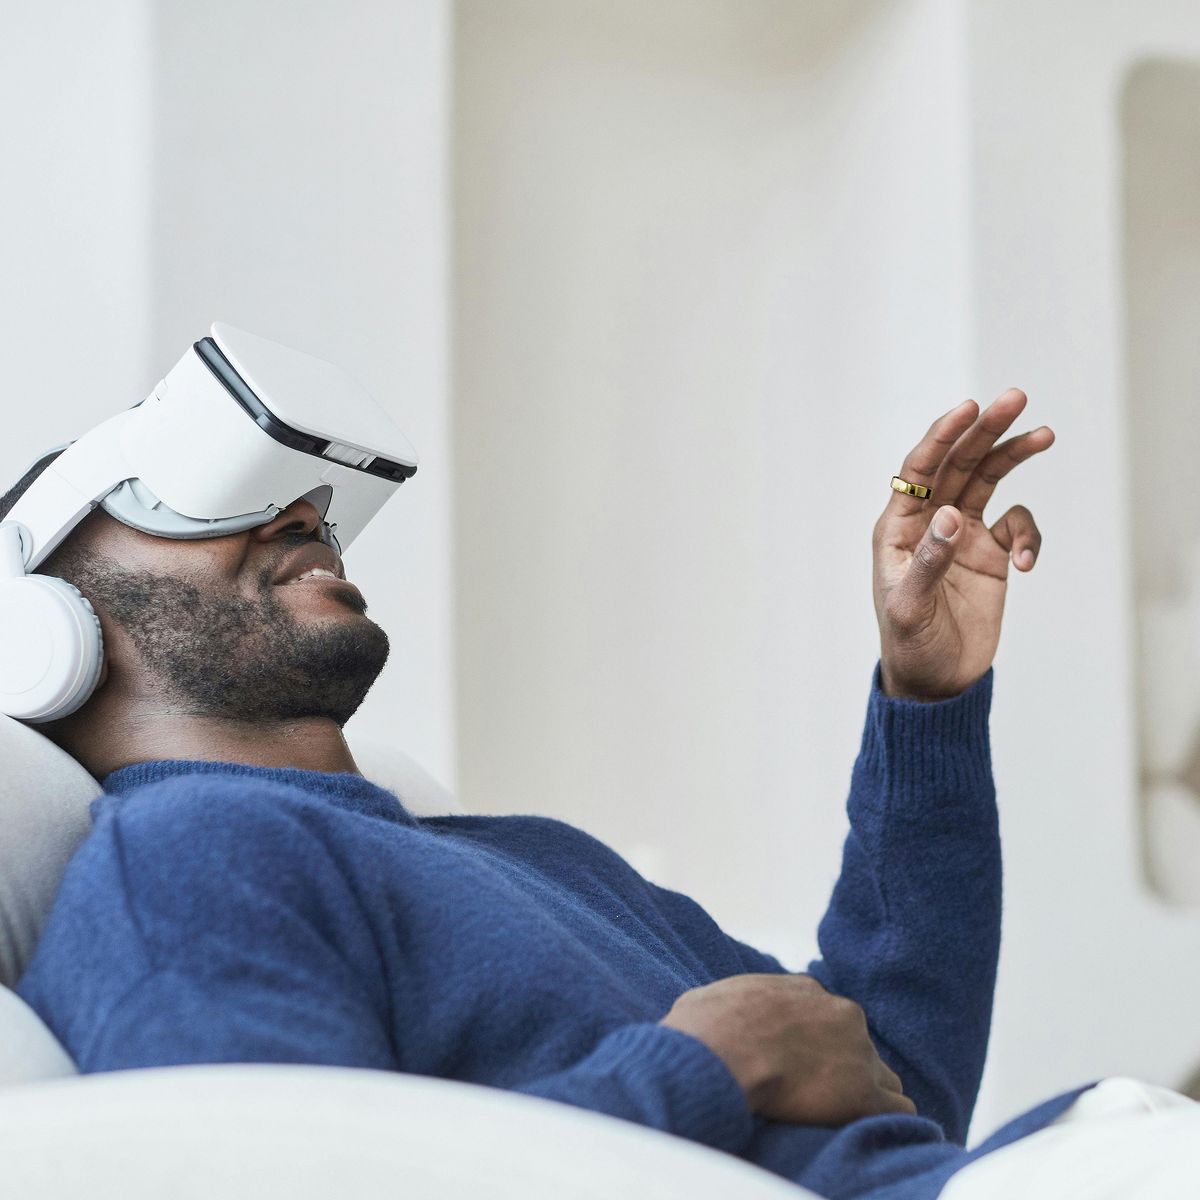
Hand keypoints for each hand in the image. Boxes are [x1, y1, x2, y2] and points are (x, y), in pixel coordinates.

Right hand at [659, 973, 914, 1125]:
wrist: (720, 1052)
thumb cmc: (706, 1026)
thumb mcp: (718, 996)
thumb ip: (737, 1001)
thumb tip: (718, 1012)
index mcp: (807, 990)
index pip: (827, 1016)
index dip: (816, 1042)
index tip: (800, 1061)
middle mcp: (841, 1014)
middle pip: (858, 1045)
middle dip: (843, 1067)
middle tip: (816, 1091)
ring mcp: (858, 1052)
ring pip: (882, 1076)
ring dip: (867, 1093)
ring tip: (841, 1116)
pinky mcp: (865, 1093)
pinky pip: (899, 1107)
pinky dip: (889, 1119)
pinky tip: (873, 1130)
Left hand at [873, 389, 1054, 700]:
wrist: (936, 682)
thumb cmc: (910, 644)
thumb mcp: (910, 608)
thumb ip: (928, 562)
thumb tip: (948, 515)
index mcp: (898, 528)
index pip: (919, 470)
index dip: (942, 436)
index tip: (969, 409)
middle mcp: (929, 523)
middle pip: (959, 464)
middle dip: (986, 430)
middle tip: (1016, 397)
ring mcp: (962, 535)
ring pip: (988, 481)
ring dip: (1013, 455)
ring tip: (1044, 433)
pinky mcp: (990, 555)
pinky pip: (1016, 526)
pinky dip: (1029, 535)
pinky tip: (1027, 564)